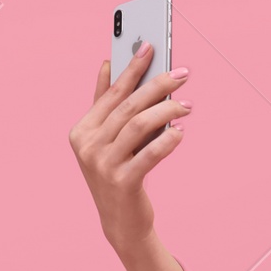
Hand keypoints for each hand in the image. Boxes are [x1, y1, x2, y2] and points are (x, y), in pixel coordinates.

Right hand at [68, 45, 190, 270]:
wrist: (121, 224)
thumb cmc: (118, 176)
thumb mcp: (106, 141)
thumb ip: (105, 106)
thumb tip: (107, 65)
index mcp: (82, 130)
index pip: (111, 93)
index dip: (131, 68)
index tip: (150, 46)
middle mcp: (88, 145)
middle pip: (128, 106)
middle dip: (157, 85)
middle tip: (182, 73)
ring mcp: (103, 165)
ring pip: (139, 126)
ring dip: (167, 111)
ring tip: (188, 105)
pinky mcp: (123, 183)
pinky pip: (150, 154)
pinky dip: (167, 140)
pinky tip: (181, 132)